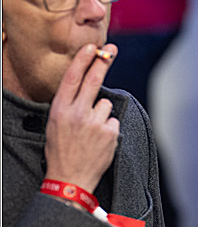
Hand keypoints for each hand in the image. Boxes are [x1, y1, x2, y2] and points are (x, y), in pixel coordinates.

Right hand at [44, 44, 119, 194]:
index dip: (82, 61)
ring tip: (91, 132)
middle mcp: (76, 113)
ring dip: (102, 115)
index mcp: (60, 110)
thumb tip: (86, 89)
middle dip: (103, 62)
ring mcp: (94, 122)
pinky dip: (109, 129)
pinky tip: (99, 141)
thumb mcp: (55, 125)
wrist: (70, 178)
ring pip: (106, 105)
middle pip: (94, 81)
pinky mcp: (110, 132)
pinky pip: (113, 121)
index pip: (72, 79)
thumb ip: (69, 106)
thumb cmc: (61, 151)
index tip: (91, 47)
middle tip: (111, 49)